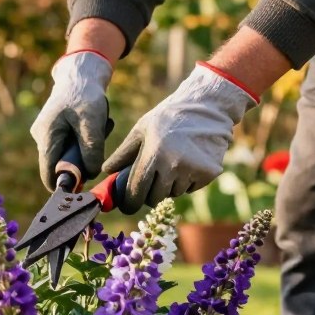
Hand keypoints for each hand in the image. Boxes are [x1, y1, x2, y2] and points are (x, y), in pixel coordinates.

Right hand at [30, 50, 112, 188]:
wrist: (80, 73)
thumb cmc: (85, 95)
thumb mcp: (92, 124)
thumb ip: (91, 151)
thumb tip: (90, 174)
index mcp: (46, 137)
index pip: (48, 174)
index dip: (64, 185)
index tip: (85, 188)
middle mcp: (41, 138)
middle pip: (60, 165)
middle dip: (81, 161)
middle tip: (100, 144)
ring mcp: (47, 134)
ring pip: (67, 154)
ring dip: (86, 148)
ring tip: (101, 127)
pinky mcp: (55, 130)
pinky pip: (70, 144)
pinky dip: (84, 140)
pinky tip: (96, 125)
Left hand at [102, 62, 258, 213]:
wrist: (207, 108)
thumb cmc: (168, 118)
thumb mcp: (141, 130)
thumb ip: (123, 153)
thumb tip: (105, 172)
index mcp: (153, 153)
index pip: (137, 189)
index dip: (129, 202)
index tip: (126, 206)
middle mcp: (173, 165)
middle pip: (155, 197)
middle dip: (148, 194)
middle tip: (148, 185)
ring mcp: (193, 170)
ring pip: (173, 193)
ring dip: (168, 186)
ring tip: (170, 164)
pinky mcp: (209, 173)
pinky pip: (190, 188)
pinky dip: (185, 182)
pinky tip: (186, 163)